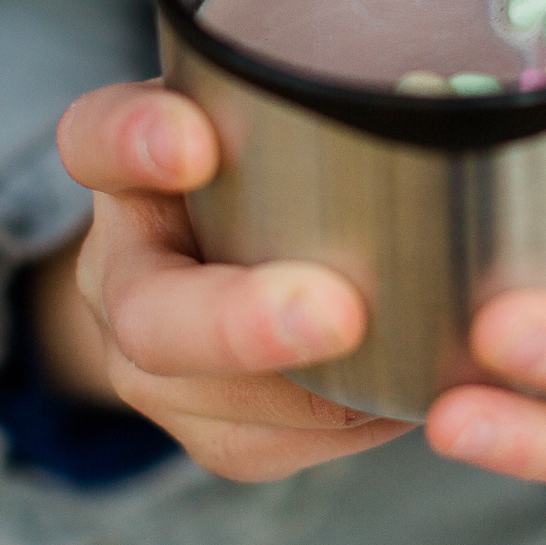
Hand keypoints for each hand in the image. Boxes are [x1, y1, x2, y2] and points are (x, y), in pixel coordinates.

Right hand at [41, 81, 411, 480]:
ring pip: (208, 400)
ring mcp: (149, 363)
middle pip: (149, 311)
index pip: (98, 139)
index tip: (195, 143)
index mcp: (133, 170)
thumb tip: (446, 98)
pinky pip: (261, 446)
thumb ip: (336, 108)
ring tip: (410, 369)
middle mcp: (125, 269)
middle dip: (239, 320)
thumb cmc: (297, 167)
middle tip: (338, 311)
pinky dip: (345, 429)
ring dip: (311, 396)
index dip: (135, 142)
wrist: (243, 265)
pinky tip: (414, 398)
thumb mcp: (293, 119)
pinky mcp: (204, 429)